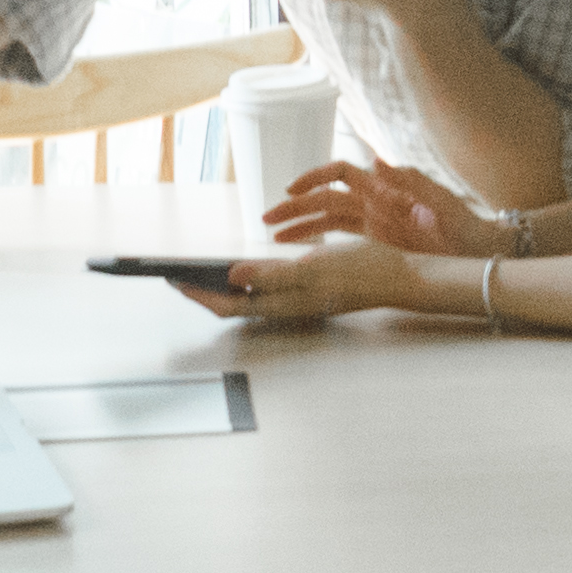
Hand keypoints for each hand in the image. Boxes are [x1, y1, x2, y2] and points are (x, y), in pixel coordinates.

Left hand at [170, 238, 417, 324]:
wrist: (397, 276)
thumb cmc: (360, 270)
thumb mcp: (313, 267)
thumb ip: (272, 274)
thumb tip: (232, 276)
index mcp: (282, 303)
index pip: (227, 305)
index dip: (198, 294)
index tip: (174, 280)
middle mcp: (284, 305)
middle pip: (232, 305)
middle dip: (203, 292)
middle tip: (179, 276)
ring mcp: (295, 300)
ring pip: (247, 299)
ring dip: (222, 287)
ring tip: (201, 272)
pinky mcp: (305, 291)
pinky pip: (266, 290)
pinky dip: (247, 280)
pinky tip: (245, 267)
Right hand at [264, 156, 502, 256]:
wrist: (478, 250)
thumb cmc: (463, 223)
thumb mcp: (441, 201)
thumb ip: (411, 182)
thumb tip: (377, 160)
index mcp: (385, 187)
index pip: (341, 173)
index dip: (314, 177)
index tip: (292, 190)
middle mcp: (374, 201)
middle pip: (325, 197)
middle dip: (295, 205)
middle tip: (267, 217)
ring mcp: (373, 221)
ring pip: (326, 218)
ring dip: (300, 224)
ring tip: (273, 235)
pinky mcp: (375, 240)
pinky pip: (340, 236)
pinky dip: (319, 240)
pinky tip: (299, 250)